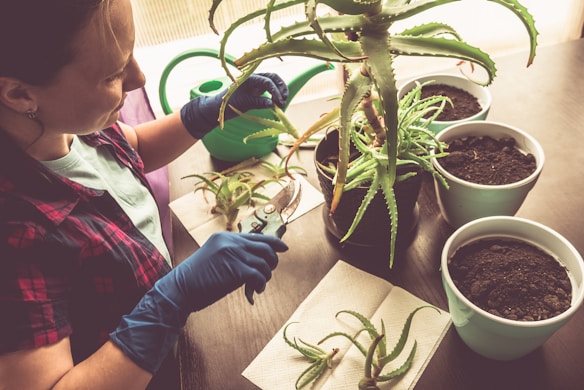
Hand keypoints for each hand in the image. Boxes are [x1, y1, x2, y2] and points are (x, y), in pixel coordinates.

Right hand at [110, 232, 287, 372]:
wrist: (180, 290)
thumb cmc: (196, 279)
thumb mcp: (214, 258)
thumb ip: (232, 254)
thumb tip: (257, 259)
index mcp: (224, 237)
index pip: (256, 236)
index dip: (274, 242)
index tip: (284, 248)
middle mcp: (230, 242)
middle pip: (266, 247)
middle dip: (272, 261)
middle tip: (268, 273)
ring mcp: (234, 254)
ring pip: (265, 263)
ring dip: (265, 277)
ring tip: (258, 286)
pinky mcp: (237, 270)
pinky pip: (260, 276)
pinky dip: (260, 285)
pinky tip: (253, 293)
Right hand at [180, 73, 288, 138]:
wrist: (216, 108)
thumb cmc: (233, 104)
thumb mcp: (251, 102)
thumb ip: (262, 101)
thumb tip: (276, 103)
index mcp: (255, 78)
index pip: (273, 77)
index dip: (282, 87)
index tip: (284, 100)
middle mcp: (252, 77)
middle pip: (273, 76)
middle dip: (281, 87)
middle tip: (283, 100)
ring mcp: (246, 81)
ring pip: (268, 80)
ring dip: (276, 92)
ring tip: (279, 103)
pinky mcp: (242, 90)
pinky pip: (257, 92)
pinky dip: (265, 100)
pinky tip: (269, 105)